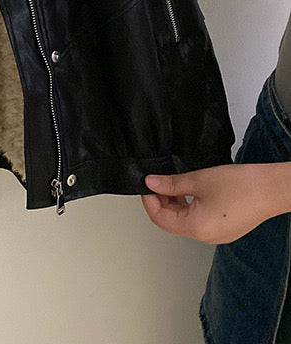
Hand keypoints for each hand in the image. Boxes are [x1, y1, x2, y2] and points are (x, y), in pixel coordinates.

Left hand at [141, 163, 290, 243]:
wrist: (270, 189)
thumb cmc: (240, 186)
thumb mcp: (198, 179)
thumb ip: (172, 184)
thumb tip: (152, 183)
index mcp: (196, 227)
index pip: (160, 219)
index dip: (150, 200)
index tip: (146, 185)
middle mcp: (205, 237)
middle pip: (172, 222)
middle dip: (162, 202)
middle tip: (158, 181)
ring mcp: (217, 235)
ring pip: (186, 221)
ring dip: (175, 204)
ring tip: (174, 184)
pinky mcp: (225, 230)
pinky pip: (200, 221)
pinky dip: (190, 207)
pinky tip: (191, 191)